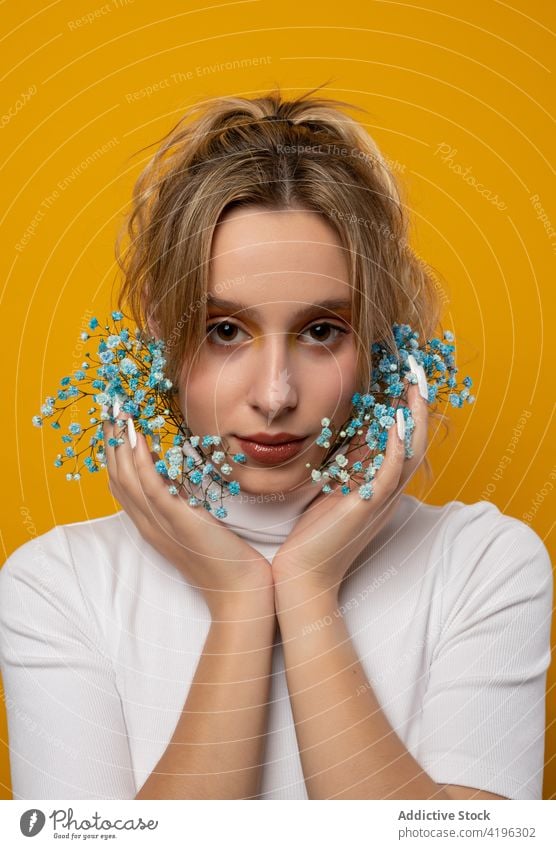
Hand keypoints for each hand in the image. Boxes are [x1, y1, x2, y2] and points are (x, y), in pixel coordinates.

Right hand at [102, 406, 274, 619]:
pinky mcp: (178, 522)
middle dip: (111, 441)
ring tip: (118, 413)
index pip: (121, 485)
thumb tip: (184, 479)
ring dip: (120, 444)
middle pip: (117, 477)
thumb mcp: (199, 527)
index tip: (115, 424)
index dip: (114, 453)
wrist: (240, 593)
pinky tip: (138, 438)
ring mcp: (160, 524)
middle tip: (110, 408)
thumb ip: (186, 505)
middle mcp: (148, 524)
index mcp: (151, 525)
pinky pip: (152, 488)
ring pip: (127, 479)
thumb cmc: (227, 561)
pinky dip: (142, 461)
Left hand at [271, 378, 427, 600]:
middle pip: (415, 440)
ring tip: (416, 383)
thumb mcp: (331, 490)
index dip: (407, 407)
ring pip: (411, 452)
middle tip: (418, 369)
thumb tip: (343, 435)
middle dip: (419, 404)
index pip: (402, 439)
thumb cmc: (311, 534)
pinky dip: (397, 445)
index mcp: (380, 485)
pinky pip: (391, 472)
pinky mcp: (368, 508)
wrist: (301, 574)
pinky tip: (396, 419)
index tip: (403, 375)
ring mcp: (381, 500)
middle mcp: (387, 491)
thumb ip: (343, 466)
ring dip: (416, 416)